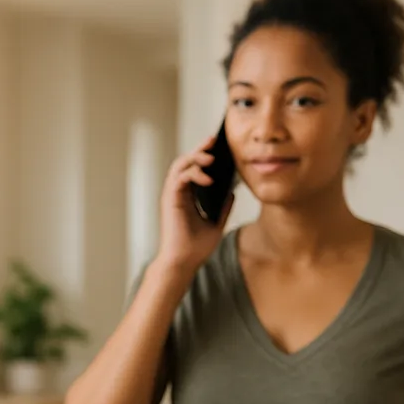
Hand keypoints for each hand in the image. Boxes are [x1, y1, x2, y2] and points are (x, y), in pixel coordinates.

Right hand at [153, 135, 234, 273]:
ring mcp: (172, 195)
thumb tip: (233, 190)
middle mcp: (178, 193)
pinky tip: (208, 178)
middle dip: (200, 149)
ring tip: (211, 157)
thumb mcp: (217, 223)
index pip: (194, 168)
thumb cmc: (196, 247)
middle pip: (186, 162)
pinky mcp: (170, 200)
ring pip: (180, 165)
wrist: (184, 263)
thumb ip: (224, 206)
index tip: (219, 146)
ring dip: (195, 157)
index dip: (204, 155)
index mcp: (187, 197)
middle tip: (213, 140)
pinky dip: (193, 174)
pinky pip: (179, 178)